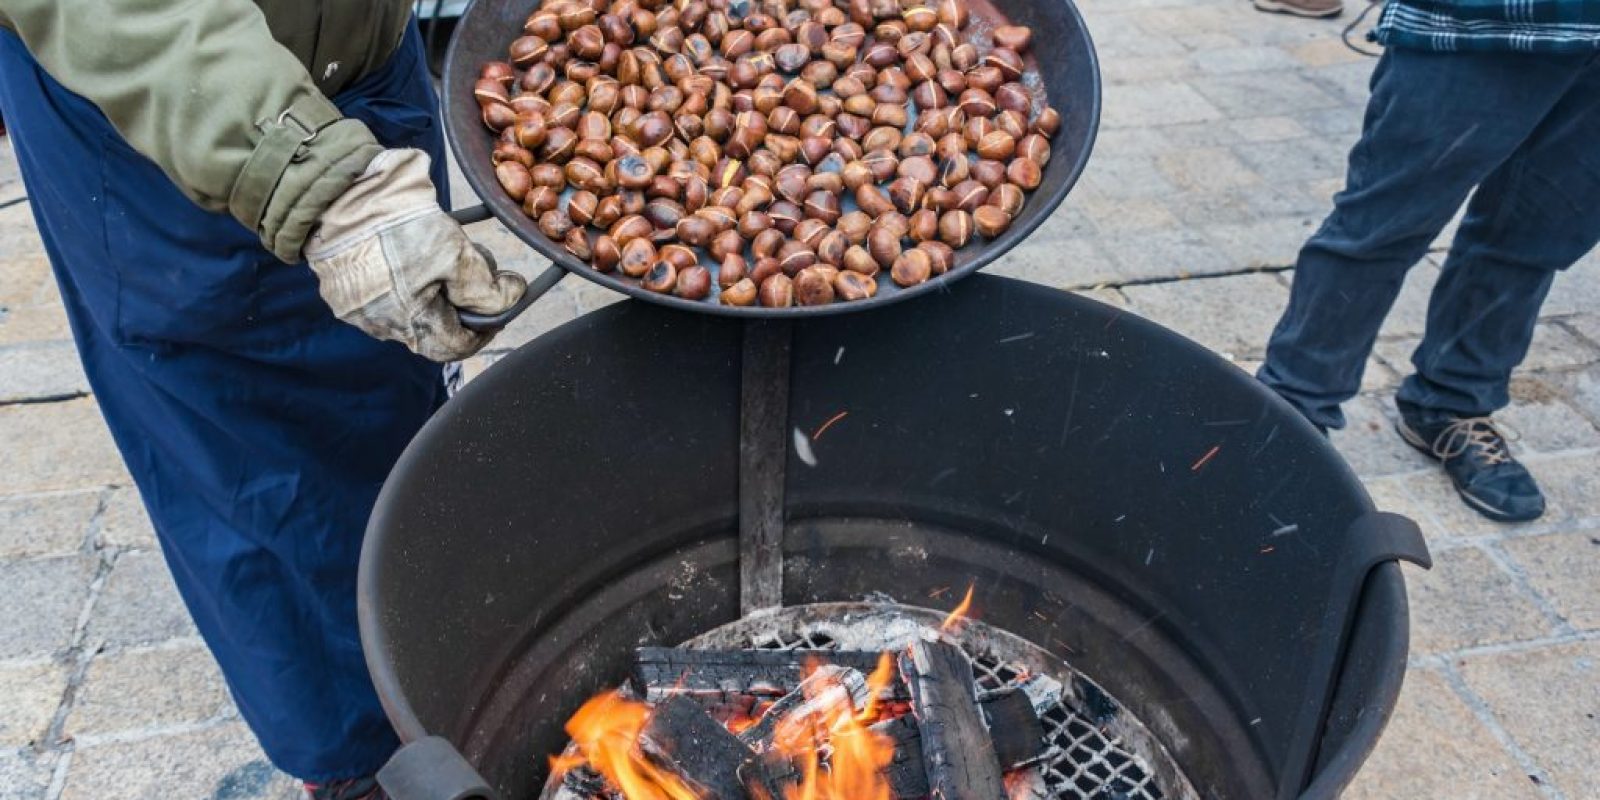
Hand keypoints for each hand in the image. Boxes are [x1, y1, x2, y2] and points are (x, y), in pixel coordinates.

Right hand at [304, 149, 525, 361]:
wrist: (335, 190)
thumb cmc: (395, 222)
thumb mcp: (455, 253)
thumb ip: (486, 287)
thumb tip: (511, 299)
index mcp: (410, 323)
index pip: (458, 346)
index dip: (485, 326)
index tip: (500, 303)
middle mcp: (380, 325)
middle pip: (434, 326)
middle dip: (459, 299)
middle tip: (470, 262)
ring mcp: (356, 308)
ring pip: (409, 307)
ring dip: (432, 284)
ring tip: (438, 245)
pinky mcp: (340, 287)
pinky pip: (382, 290)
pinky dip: (404, 273)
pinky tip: (412, 244)